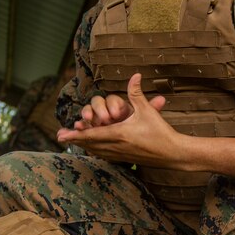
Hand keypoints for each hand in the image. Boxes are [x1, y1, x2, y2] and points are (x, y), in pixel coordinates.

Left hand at [56, 74, 171, 163]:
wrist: (173, 153)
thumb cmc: (161, 132)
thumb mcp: (148, 111)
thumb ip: (137, 93)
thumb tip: (135, 75)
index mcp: (119, 133)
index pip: (92, 134)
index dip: (76, 134)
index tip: (62, 134)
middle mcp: (117, 146)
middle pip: (90, 144)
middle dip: (75, 140)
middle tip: (60, 137)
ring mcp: (121, 154)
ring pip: (97, 150)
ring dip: (84, 145)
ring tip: (73, 142)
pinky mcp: (126, 158)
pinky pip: (105, 155)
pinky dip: (96, 151)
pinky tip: (93, 149)